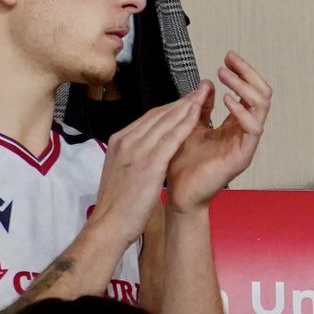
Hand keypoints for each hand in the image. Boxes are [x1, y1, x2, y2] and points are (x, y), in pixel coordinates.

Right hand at [89, 85, 209, 239]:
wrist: (109, 224)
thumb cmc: (118, 203)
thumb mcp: (121, 170)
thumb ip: (133, 154)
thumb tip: (148, 146)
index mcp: (119, 141)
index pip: (149, 117)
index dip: (171, 107)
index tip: (187, 101)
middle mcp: (126, 140)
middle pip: (158, 114)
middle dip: (181, 101)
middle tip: (200, 90)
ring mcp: (136, 150)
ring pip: (166, 121)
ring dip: (187, 106)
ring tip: (204, 94)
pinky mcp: (149, 163)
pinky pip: (172, 137)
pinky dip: (186, 123)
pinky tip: (199, 114)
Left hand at [165, 52, 271, 213]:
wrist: (178, 193)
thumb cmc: (183, 164)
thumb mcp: (190, 127)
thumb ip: (201, 108)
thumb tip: (207, 84)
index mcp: (235, 124)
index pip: (249, 91)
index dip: (242, 72)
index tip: (228, 56)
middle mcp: (245, 131)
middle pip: (262, 94)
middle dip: (248, 73)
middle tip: (230, 61)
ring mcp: (247, 143)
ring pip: (261, 106)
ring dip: (244, 86)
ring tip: (225, 75)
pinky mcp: (243, 155)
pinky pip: (253, 128)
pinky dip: (242, 110)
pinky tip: (227, 99)